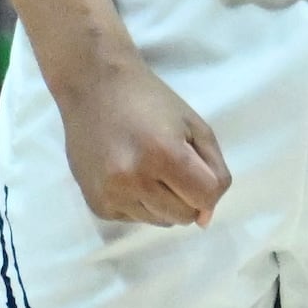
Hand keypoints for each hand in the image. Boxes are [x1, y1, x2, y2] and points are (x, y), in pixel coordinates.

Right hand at [58, 54, 229, 226]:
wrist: (93, 85)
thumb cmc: (149, 100)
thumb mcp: (195, 125)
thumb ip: (214, 171)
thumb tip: (204, 219)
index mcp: (165, 154)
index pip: (206, 198)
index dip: (209, 185)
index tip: (196, 166)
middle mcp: (135, 180)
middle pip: (184, 217)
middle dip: (186, 195)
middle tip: (169, 164)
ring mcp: (112, 195)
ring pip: (161, 222)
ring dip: (163, 202)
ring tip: (146, 167)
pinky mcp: (97, 204)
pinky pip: (135, 219)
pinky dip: (139, 202)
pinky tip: (127, 173)